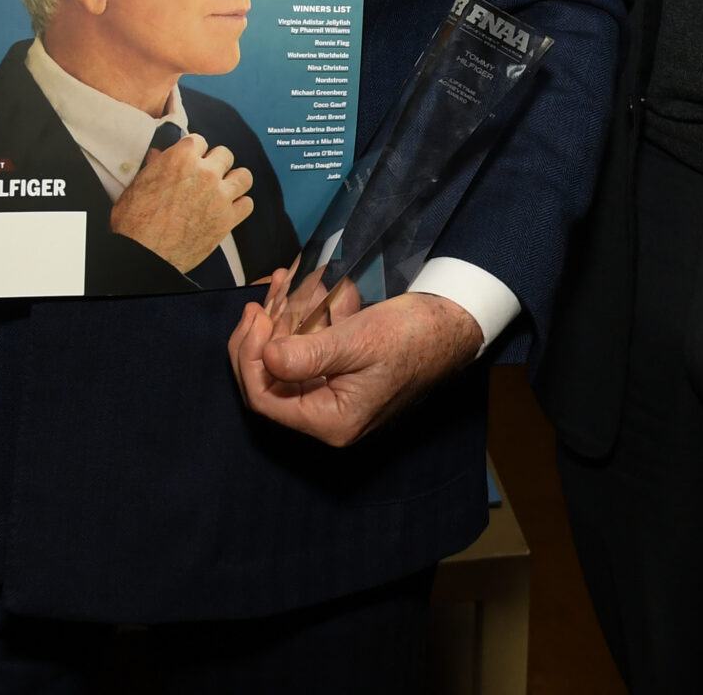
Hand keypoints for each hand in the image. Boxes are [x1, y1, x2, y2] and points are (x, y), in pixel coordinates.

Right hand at [109, 133, 252, 272]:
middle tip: (206, 176)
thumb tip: (157, 155)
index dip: (195, 152)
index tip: (193, 160)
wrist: (143, 254)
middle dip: (216, 163)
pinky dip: (239, 206)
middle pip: (225, 154)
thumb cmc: (134, 221)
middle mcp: (205, 173)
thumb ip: (154, 166)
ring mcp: (219, 196)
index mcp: (181, 158)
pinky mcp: (227, 219)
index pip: (200, 141)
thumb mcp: (138, 185)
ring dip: (234, 181)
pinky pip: (247, 204)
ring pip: (243, 176)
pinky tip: (228, 210)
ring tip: (224, 189)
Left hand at [227, 271, 482, 446]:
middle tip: (261, 302)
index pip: (265, 399)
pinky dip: (303, 319)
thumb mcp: (358, 341)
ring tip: (285, 282)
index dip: (249, 358)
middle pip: (269, 380)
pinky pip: (308, 348)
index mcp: (331, 420)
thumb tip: (264, 358)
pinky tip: (309, 288)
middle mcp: (328, 414)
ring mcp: (333, 391)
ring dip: (282, 320)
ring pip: (286, 359)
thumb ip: (308, 355)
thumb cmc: (411, 337)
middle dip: (261, 337)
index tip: (257, 317)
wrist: (453, 324)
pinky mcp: (341, 370)